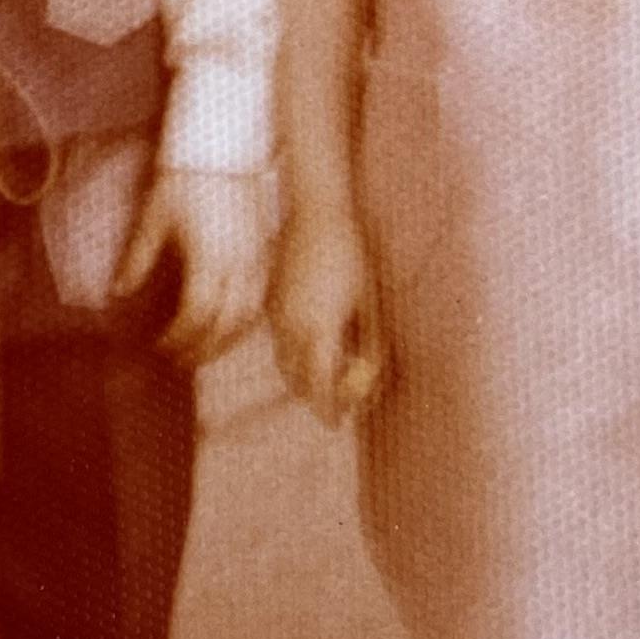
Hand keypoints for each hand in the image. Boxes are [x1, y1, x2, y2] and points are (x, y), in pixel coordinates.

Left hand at [116, 166, 269, 364]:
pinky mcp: (266, 249)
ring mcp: (257, 257)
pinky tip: (231, 323)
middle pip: (227, 324)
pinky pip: (262, 296)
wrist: (223, 145)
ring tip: (207, 350)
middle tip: (184, 361)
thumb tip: (119, 291)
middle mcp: (239, 263)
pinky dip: (247, 318)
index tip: (162, 346)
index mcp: (209, 257)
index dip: (181, 337)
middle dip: (205, 348)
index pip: (197, 314)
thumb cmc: (185, 177)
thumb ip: (138, 258)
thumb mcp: (154, 216)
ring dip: (229, 339)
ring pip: (250, 314)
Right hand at [270, 204, 384, 423]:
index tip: (337, 423)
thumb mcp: (370, 304)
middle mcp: (290, 327)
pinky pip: (278, 341)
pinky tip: (311, 347)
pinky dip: (293, 355)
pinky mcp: (270, 304)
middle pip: (297, 381)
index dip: (329, 408)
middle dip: (315, 398)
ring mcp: (275, 315)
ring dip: (302, 378)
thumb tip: (369, 378)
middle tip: (334, 408)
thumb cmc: (353, 257)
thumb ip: (369, 345)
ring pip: (284, 362)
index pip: (320, 386)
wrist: (316, 215)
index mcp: (319, 328)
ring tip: (324, 380)